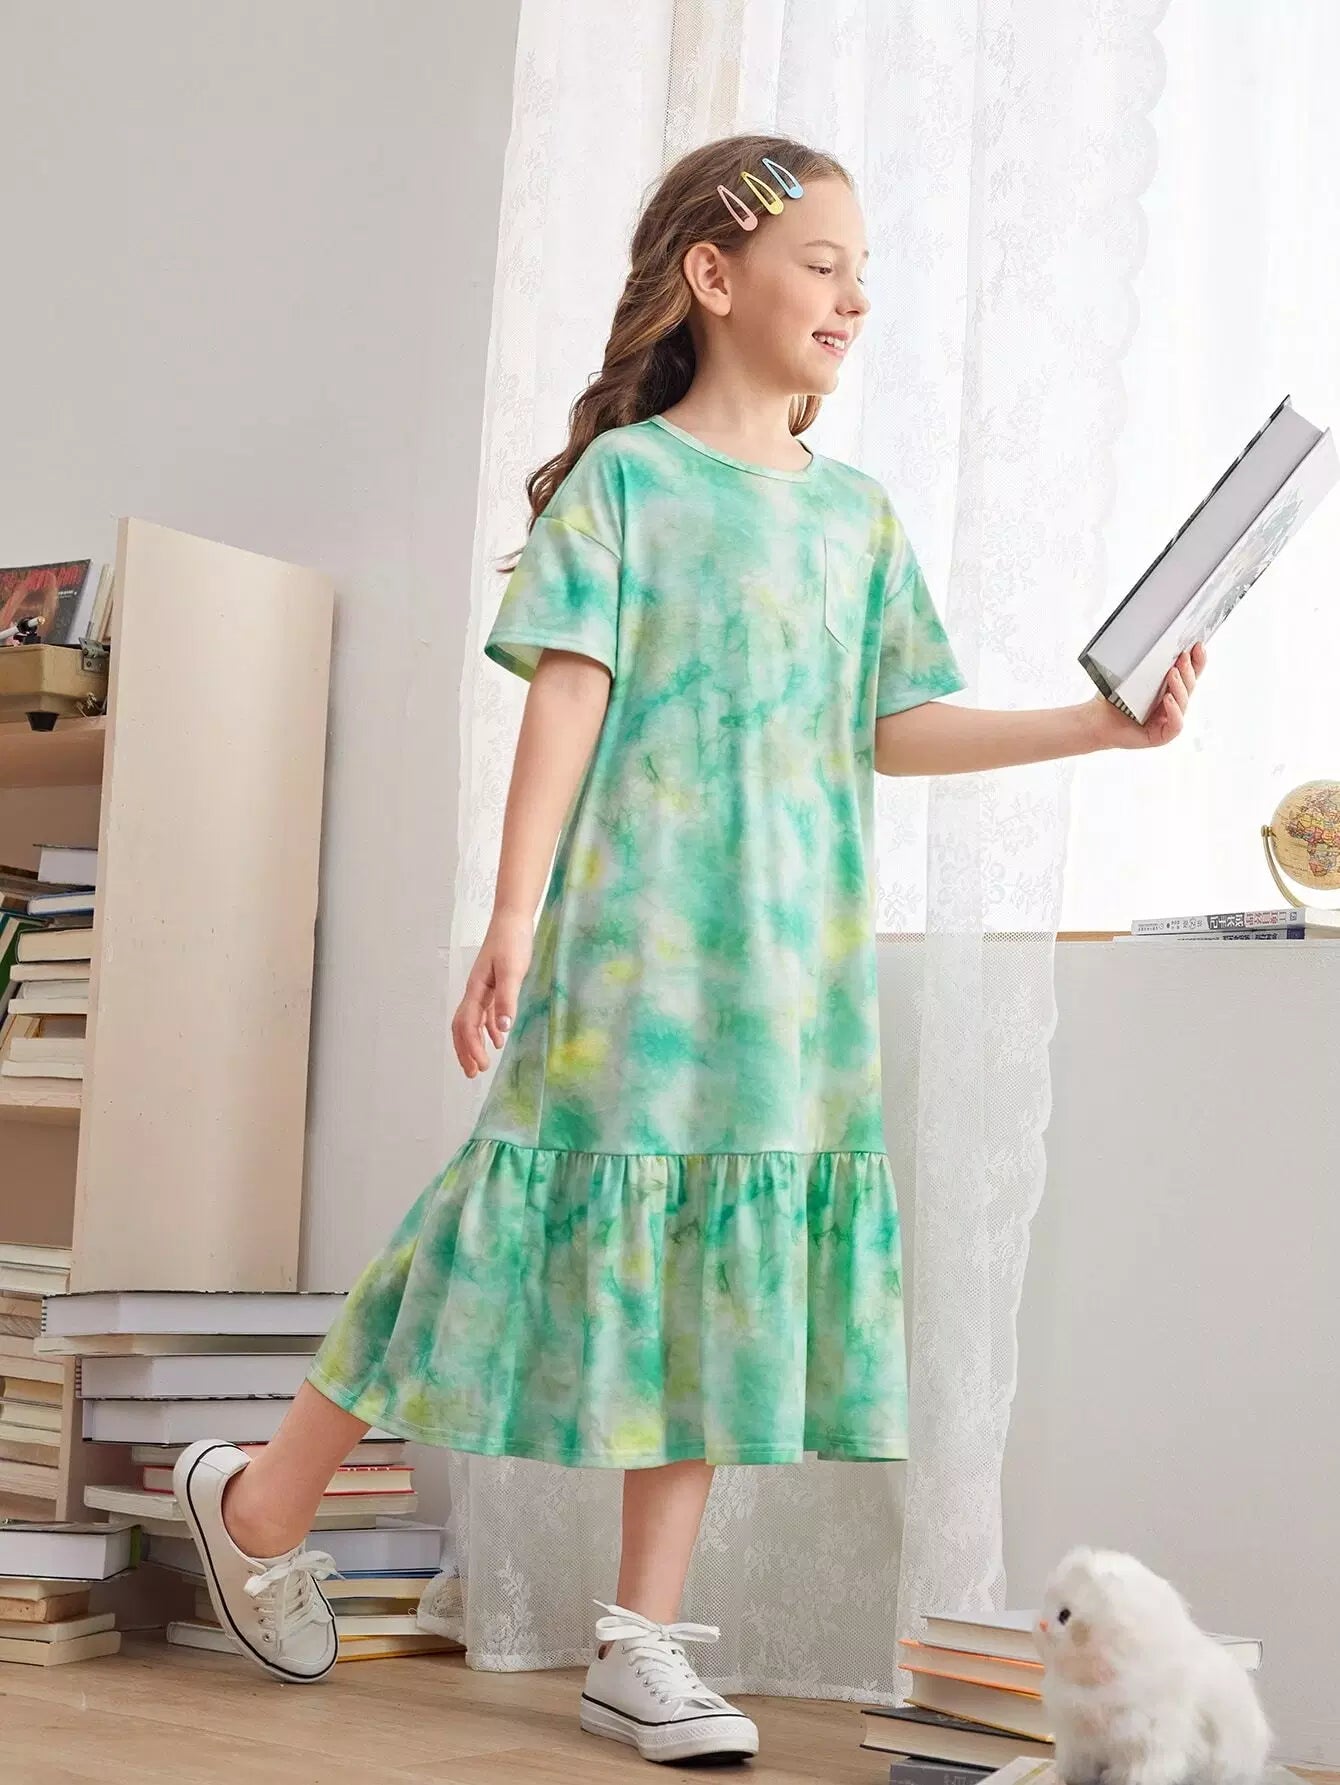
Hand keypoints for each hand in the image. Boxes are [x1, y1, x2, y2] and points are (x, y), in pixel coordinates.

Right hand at [452, 909, 532, 1076]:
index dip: (471, 1047)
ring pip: (471, 1022)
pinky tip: (498, 1038)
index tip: (481, 1066)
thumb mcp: (513, 970)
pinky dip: (488, 1029)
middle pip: (461, 1027)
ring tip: (480, 1064)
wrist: (513, 919)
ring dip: (473, 1043)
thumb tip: (503, 1028)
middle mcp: (475, 991)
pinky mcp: (492, 985)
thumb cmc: (512, 941)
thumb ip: (507, 999)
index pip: (467, 1025)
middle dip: (464, 1051)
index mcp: (476, 989)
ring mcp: (482, 988)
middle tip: (472, 1073)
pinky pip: (484, 1013)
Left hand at [1089, 641, 1205, 749]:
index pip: (1190, 674)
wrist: (1096, 719)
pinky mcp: (1162, 736)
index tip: (1198, 645)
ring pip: (1184, 703)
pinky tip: (1168, 699)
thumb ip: (1147, 663)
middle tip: (1183, 656)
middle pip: (1190, 686)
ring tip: (1173, 673)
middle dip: (1188, 670)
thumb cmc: (1113, 698)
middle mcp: (1173, 705)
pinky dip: (1174, 711)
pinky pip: (1176, 725)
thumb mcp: (1131, 676)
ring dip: (1180, 686)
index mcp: (1169, 689)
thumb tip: (1158, 638)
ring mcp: (1169, 721)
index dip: (1197, 661)